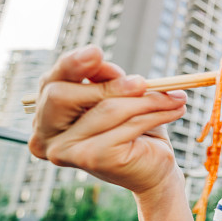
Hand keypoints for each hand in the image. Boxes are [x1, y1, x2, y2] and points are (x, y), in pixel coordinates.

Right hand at [29, 45, 186, 195]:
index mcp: (47, 115)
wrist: (155, 168)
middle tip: (144, 82)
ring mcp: (65, 150)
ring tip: (175, 97)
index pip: (50, 83)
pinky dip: (156, 114)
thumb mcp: (120, 97)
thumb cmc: (136, 129)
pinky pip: (127, 125)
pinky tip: (175, 110)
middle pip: (64, 95)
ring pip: (106, 109)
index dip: (71, 65)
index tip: (95, 52)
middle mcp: (46, 135)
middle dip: (109, 85)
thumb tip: (98, 60)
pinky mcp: (92, 158)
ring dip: (147, 100)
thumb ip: (105, 80)